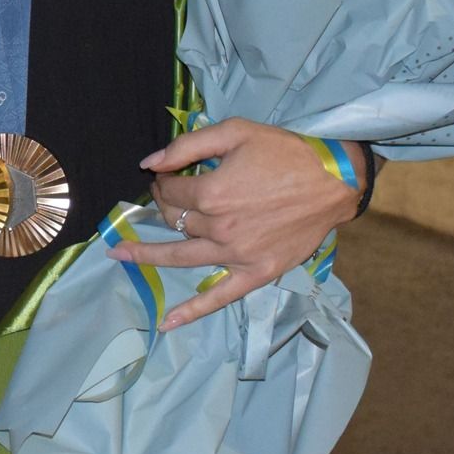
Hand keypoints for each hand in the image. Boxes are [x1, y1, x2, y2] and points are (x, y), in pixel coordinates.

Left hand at [108, 118, 362, 330]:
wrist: (333, 181)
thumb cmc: (284, 152)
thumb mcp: (235, 132)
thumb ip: (187, 146)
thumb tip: (149, 163)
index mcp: (212, 193)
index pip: (171, 191)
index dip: (163, 180)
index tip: (166, 174)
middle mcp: (220, 228)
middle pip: (175, 220)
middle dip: (161, 206)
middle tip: (161, 196)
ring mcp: (237, 255)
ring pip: (183, 257)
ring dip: (149, 255)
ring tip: (120, 255)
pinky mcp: (257, 273)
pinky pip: (219, 297)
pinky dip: (193, 310)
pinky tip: (167, 321)